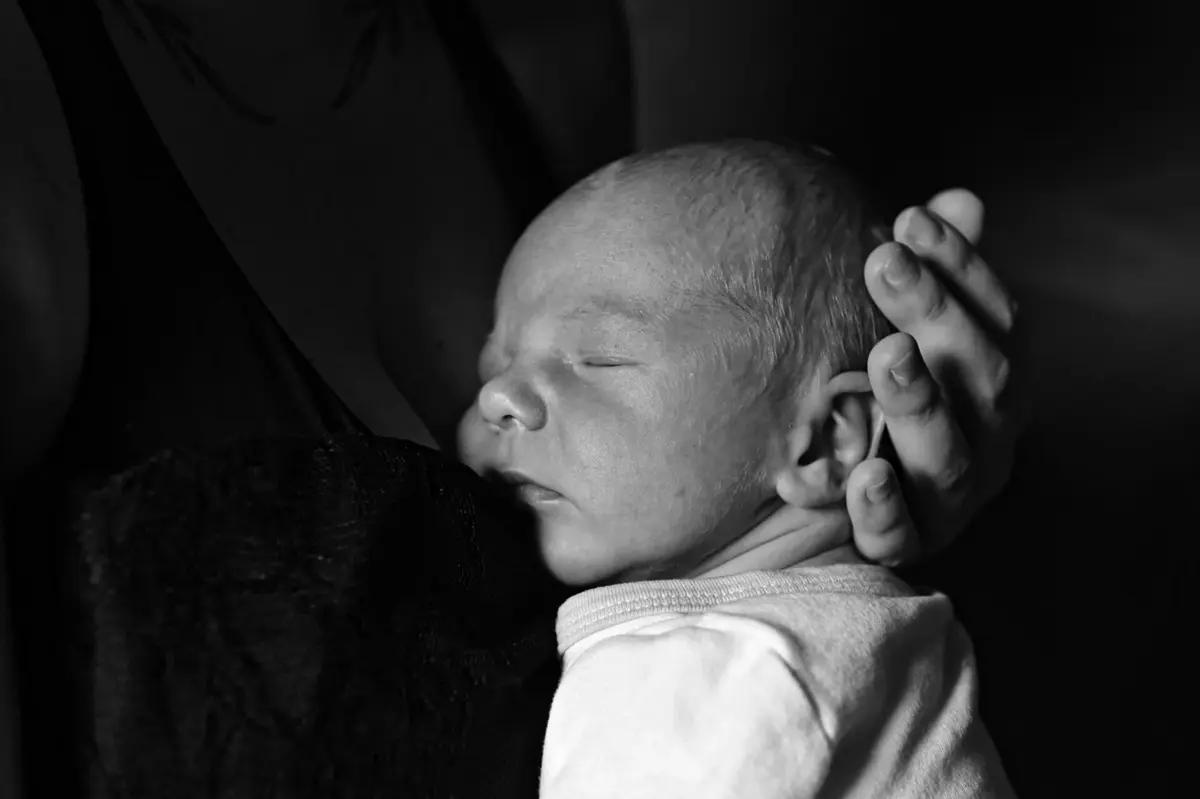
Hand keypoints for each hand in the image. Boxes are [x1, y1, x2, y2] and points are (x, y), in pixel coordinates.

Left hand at [847, 189, 1027, 565]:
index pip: (1001, 318)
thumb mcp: (912, 337)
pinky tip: (863, 474)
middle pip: (984, 376)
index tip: (910, 218)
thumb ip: (936, 280)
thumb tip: (960, 200)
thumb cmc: (890, 402)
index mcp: (999, 383)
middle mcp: (991, 439)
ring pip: (948, 453)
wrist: (855, 506)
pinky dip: (884, 506)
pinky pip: (902, 533)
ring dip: (918, 401)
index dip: (962, 266)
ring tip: (885, 355)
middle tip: (886, 262)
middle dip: (938, 314)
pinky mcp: (909, 544)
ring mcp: (953, 497)